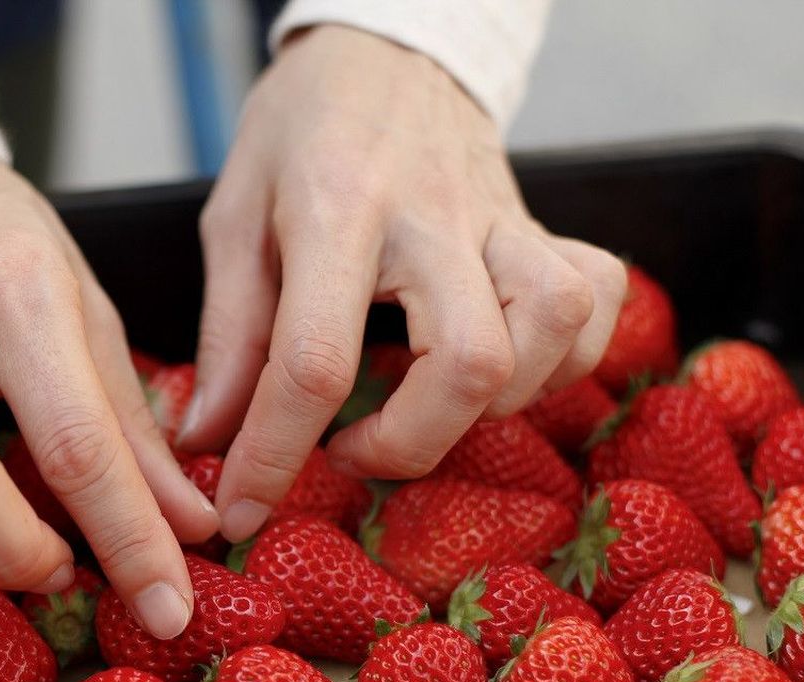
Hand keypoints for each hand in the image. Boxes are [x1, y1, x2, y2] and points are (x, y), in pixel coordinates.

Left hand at [175, 26, 626, 540]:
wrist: (386, 50)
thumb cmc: (301, 135)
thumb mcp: (234, 220)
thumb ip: (228, 337)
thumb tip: (207, 442)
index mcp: (334, 211)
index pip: (315, 360)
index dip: (276, 454)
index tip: (245, 508)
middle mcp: (432, 217)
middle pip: (467, 363)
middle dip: (408, 444)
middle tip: (348, 450)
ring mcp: (504, 219)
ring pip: (550, 333)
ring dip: (493, 404)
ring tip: (424, 409)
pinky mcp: (544, 226)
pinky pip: (596, 302)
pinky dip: (563, 359)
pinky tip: (502, 370)